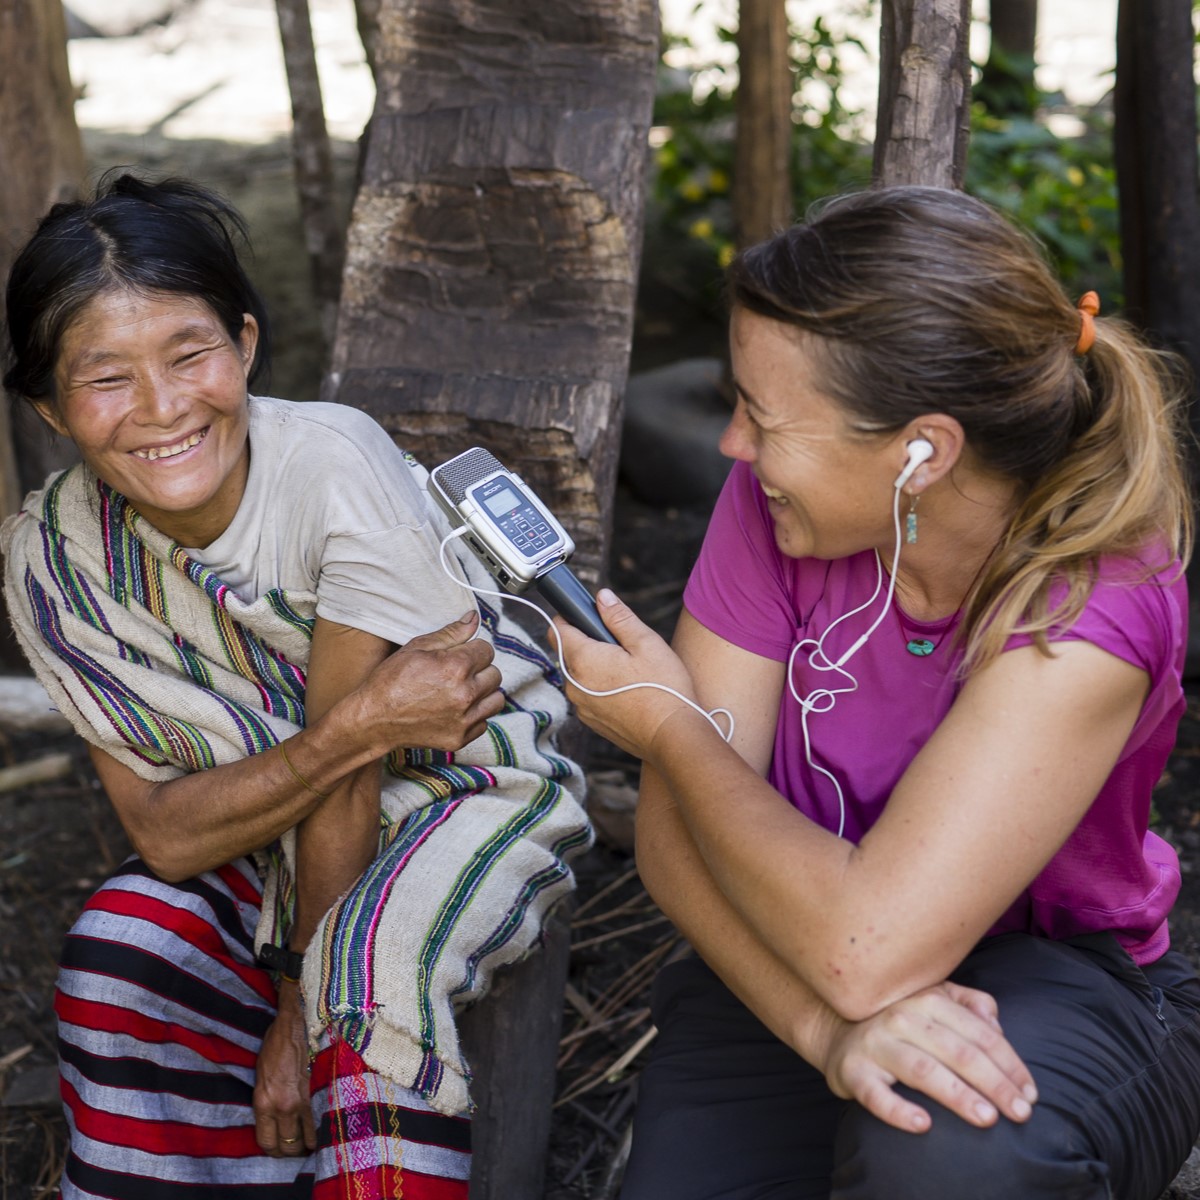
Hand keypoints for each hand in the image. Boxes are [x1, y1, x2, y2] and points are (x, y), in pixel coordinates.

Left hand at [253, 980, 316, 1156]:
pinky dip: (327, 1127)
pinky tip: (328, 1123)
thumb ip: (265, 1097)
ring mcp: (306, 1100)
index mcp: (264, 1102)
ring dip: (313, 1142)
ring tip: (315, 1135)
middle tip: (299, 1142)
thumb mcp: (261, 1070)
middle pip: (289, 1148)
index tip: (281, 1145)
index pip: (267, 1144)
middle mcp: (284, 1107)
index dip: (275, 1149)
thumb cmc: (278, 1041)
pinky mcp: (324, 1090)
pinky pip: (326, 1121)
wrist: (300, 1018)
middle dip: (294, 1150)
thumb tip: (273, 1116)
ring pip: (311, 1140)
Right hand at [351, 611, 504, 752]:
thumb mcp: (417, 648)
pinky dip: (474, 715)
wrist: (373, 719)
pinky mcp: (461, 738)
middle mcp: (465, 694)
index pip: (487, 650)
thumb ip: (451, 633)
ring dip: (483, 693)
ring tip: (460, 691)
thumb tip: (474, 618)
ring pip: (496, 699)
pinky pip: (484, 721)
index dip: (472, 650)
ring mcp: (464, 719)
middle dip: (479, 670)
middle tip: (456, 674)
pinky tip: (454, 710)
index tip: (458, 656)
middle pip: (495, 674)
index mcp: (456, 667)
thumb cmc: (391, 681)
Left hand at [553, 590, 703, 762]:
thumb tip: (601, 597)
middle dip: (587, 642)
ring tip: (628, 669)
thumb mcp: (646, 643)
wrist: (673, 737)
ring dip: (594, 666)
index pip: (558, 629)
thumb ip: (619, 617)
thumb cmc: (664, 689)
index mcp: (582, 660)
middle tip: (620, 644)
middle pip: (568, 652)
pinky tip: (627, 689)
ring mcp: (581, 706)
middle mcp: (574, 685)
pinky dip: (600, 687)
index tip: (589, 614)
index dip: (571, 616)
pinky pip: (587, 695)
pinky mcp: (592, 722)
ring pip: (578, 674)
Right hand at [815, 981, 1036, 1133]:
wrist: (840, 1033)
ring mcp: (876, 1045)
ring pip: (923, 1070)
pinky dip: (898, 1111)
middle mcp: (901, 1018)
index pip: (979, 1033)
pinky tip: (923, 1125)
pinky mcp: (854, 1073)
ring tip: (987, 1119)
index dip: (1009, 1063)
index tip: (1031, 1093)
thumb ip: (969, 1004)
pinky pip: (876, 1095)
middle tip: (1021, 1113)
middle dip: (995, 1083)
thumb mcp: (934, 1000)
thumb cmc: (901, 1022)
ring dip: (958, 1095)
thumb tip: (996, 1022)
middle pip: (958, 1052)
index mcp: (927, 999)